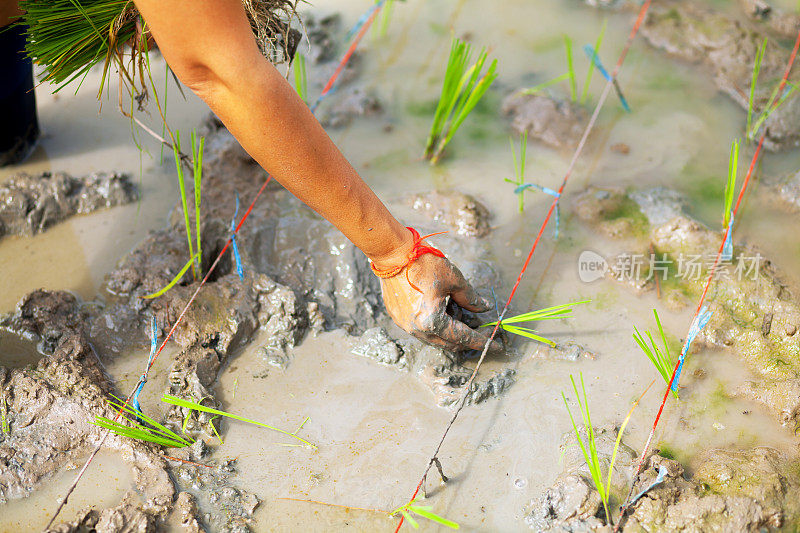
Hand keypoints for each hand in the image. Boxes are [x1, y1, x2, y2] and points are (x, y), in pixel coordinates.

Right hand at [374, 245, 503, 354]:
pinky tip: (442, 308)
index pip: (463, 337)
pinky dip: (436, 324)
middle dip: (467, 337)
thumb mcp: (454, 280)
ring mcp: (405, 325)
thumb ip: (471, 298)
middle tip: (480, 326)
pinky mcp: (399, 317)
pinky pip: (422, 329)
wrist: (393, 254)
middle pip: (449, 343)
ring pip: (435, 338)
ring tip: (459, 310)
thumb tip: (484, 308)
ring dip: (451, 330)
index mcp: (432, 321)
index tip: (497, 345)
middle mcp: (418, 329)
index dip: (482, 341)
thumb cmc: (424, 264)